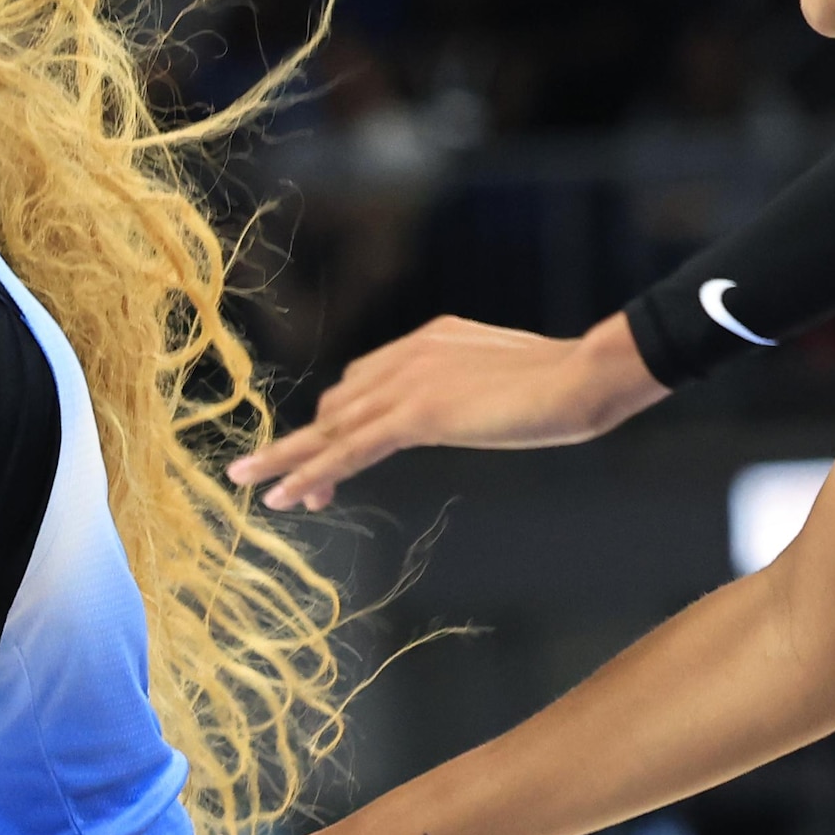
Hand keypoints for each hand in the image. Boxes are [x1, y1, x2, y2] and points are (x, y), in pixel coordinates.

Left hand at [224, 316, 662, 510]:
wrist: (584, 375)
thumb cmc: (566, 381)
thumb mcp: (509, 377)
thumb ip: (477, 385)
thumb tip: (476, 405)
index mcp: (432, 338)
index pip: (365, 381)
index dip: (339, 421)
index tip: (326, 454)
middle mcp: (411, 352)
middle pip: (339, 404)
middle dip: (308, 446)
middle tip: (283, 485)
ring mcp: (411, 382)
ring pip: (332, 427)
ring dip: (289, 459)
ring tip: (249, 483)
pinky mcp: (417, 414)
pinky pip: (350, 450)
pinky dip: (312, 472)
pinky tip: (286, 495)